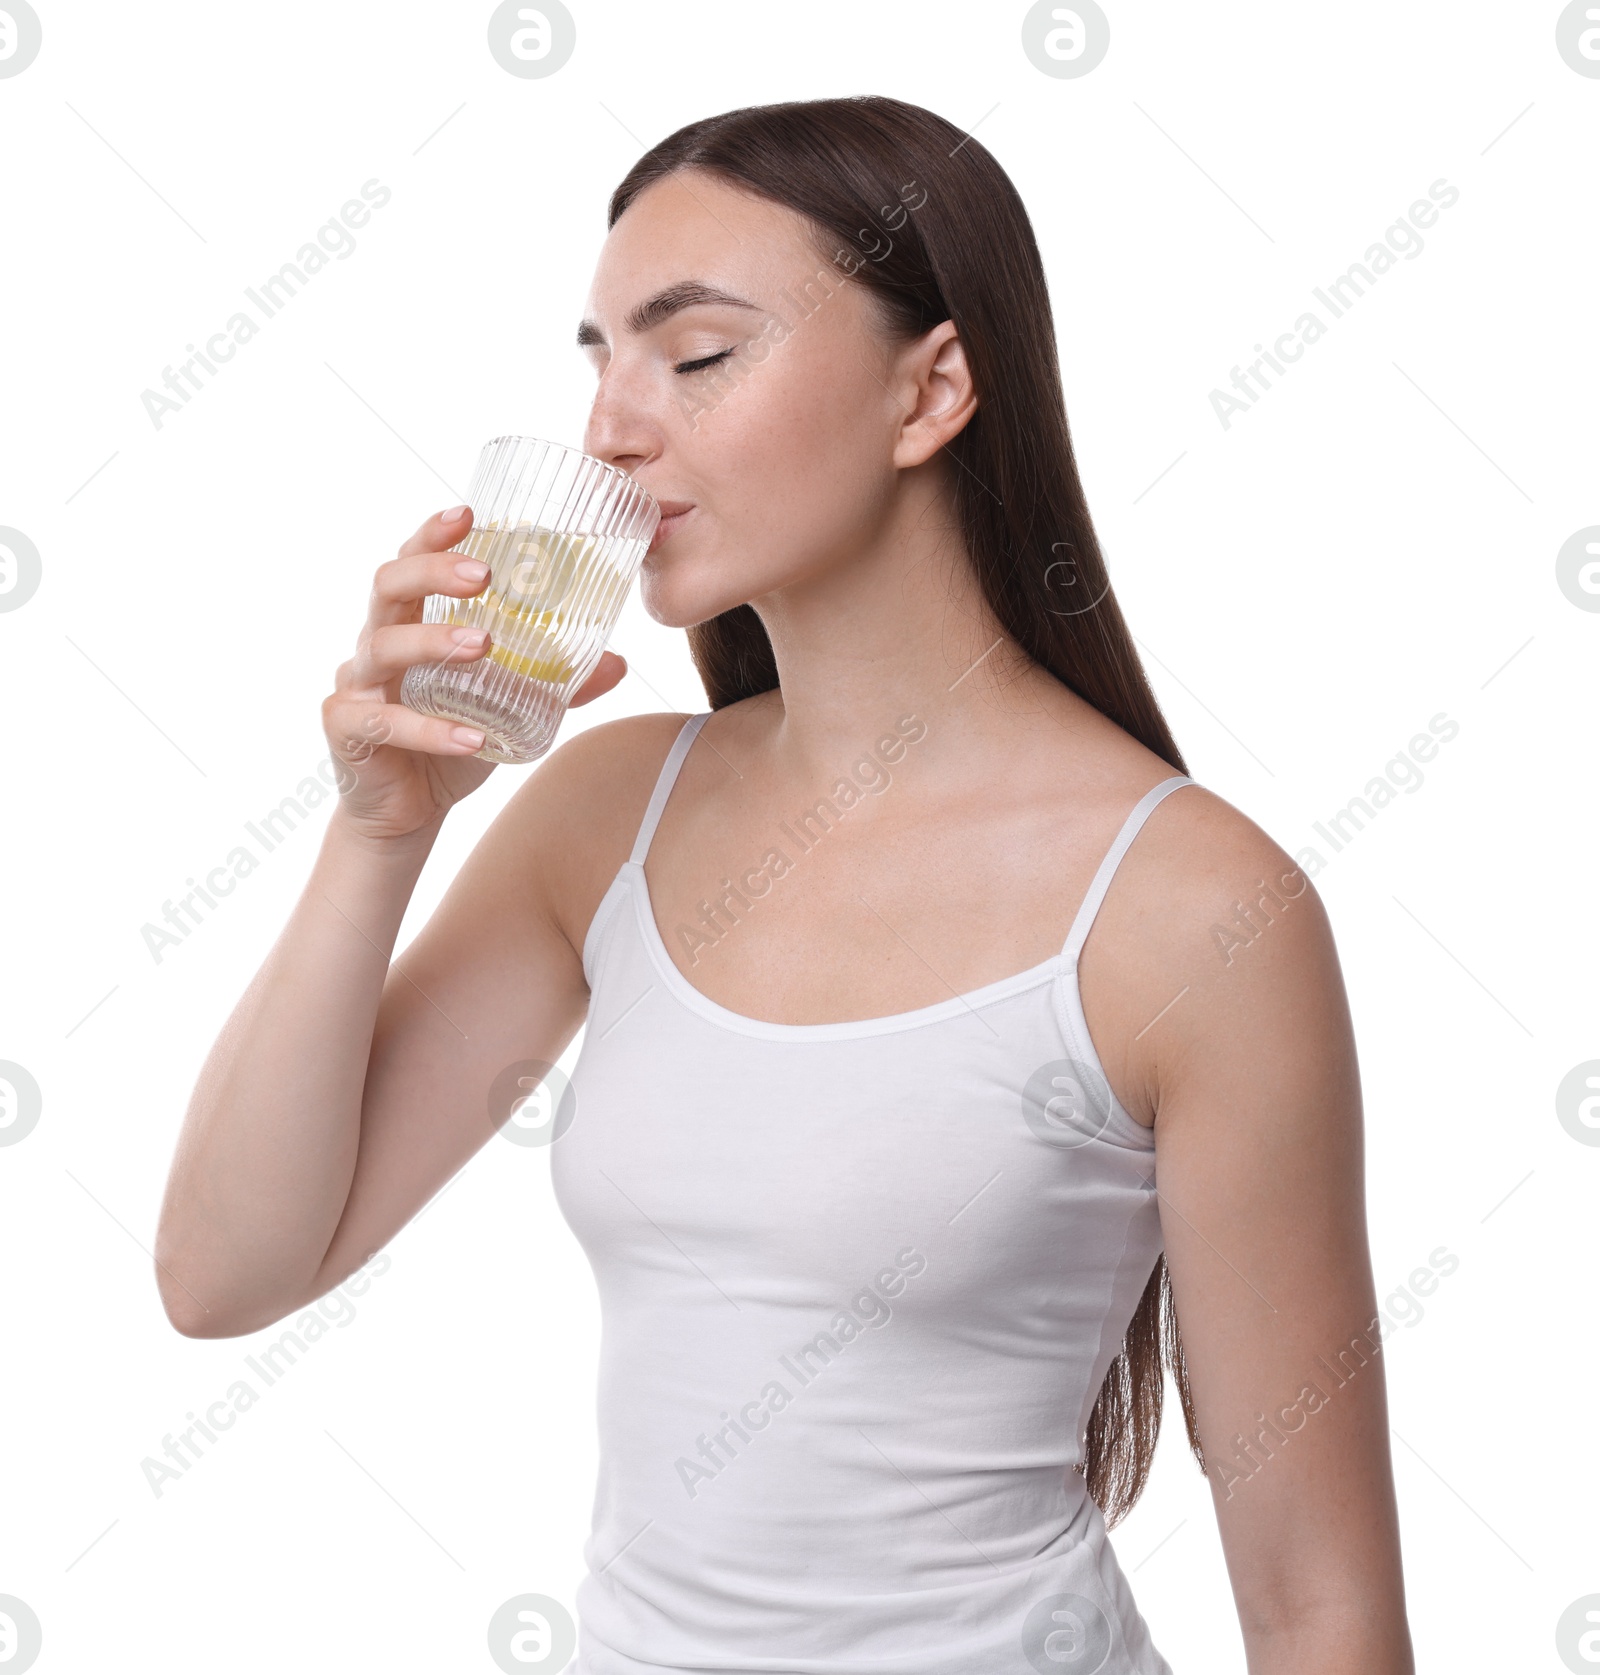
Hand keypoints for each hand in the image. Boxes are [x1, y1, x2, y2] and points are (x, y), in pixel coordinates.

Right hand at [321, 506, 626, 843]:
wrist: (408, 812)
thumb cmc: (450, 741)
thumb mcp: (509, 709)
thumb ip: (555, 684)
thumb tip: (616, 661)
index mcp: (409, 624)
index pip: (411, 562)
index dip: (432, 534)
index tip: (468, 512)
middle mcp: (376, 644)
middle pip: (387, 587)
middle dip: (433, 572)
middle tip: (485, 574)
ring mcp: (356, 685)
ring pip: (383, 647)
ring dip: (434, 641)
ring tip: (483, 645)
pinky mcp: (347, 730)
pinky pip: (386, 724)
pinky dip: (431, 730)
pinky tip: (471, 738)